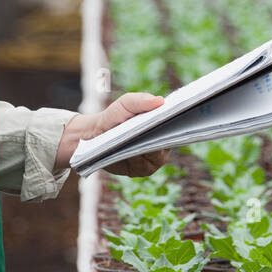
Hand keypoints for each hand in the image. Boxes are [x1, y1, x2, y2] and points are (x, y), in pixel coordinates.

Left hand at [55, 92, 170, 177]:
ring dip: (147, 148)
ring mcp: (153, 160)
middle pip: (166, 143)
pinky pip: (143, 165)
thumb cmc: (115, 117)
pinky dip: (136, 158)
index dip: (175, 122)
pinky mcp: (140, 171)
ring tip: (138, 139)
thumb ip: (140, 100)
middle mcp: (162, 146)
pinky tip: (129, 152)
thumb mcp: (125, 103)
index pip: (176, 126)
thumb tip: (160, 101)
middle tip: (152, 128)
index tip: (172, 116)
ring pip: (155, 156)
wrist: (95, 136)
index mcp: (164, 127)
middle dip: (159, 136)